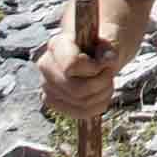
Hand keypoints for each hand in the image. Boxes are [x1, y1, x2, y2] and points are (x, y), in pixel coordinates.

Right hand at [36, 0, 146, 123]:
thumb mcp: (107, 43)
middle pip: (77, 89)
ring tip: (107, 82)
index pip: (72, 65)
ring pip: (80, 103)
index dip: (94, 68)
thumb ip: (108, 50)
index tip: (105, 62)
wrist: (91, 53)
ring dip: (102, 94)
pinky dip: (97, 106)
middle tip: (110, 73)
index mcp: (57, 45)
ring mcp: (46, 86)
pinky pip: (79, 113)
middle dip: (101, 83)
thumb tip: (107, 61)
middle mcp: (45, 66)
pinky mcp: (52, 101)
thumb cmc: (99, 47)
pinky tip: (101, 93)